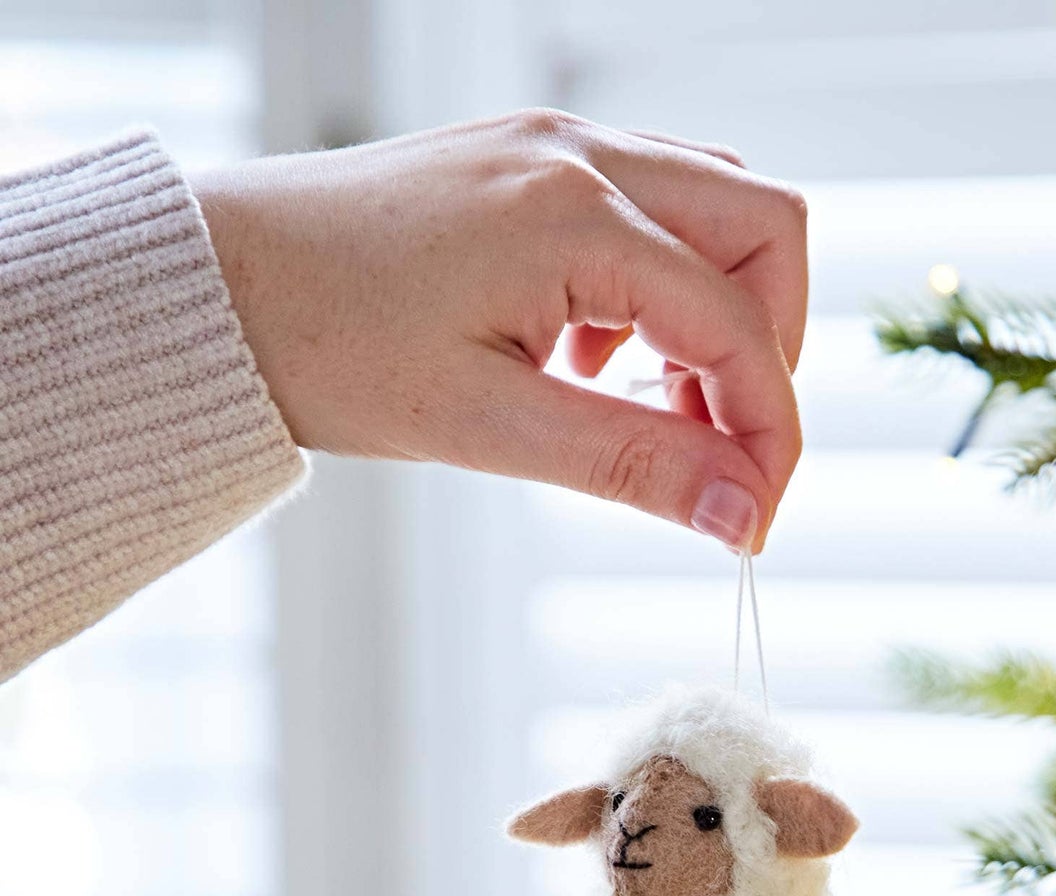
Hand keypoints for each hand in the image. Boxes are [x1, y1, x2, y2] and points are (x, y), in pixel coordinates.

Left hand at [191, 110, 807, 550]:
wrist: (217, 285)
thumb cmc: (328, 347)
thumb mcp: (488, 424)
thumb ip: (634, 464)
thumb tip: (740, 514)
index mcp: (576, 216)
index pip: (740, 326)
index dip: (769, 433)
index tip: (752, 522)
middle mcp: (582, 155)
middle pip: (768, 231)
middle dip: (769, 352)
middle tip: (719, 448)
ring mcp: (559, 146)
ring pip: (720, 210)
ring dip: (723, 314)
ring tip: (660, 407)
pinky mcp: (534, 161)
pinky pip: (654, 208)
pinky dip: (666, 289)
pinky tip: (599, 359)